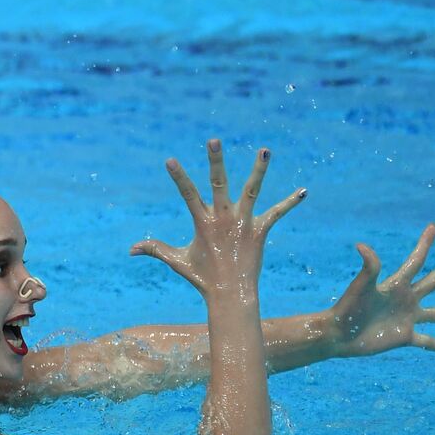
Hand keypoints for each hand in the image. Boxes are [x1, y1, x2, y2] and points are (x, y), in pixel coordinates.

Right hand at [130, 139, 305, 301]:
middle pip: (218, 183)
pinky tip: (304, 191)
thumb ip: (155, 249)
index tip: (171, 160)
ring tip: (265, 150)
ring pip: (252, 190)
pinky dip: (290, 203)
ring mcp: (243, 223)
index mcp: (202, 222)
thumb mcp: (176, 261)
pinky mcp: (260, 231)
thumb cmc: (202, 278)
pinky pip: (277, 213)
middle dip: (215, 161)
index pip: (187, 194)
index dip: (179, 177)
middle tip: (214, 140)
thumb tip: (130, 249)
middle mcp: (222, 218)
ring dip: (259, 170)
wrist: (230, 294)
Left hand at [325, 224, 434, 355]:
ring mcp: (406, 318)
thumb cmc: (347, 308)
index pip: (416, 260)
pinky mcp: (404, 337)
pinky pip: (427, 341)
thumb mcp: (361, 286)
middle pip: (433, 281)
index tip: (433, 226)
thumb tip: (361, 245)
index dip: (424, 243)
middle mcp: (405, 299)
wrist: (338, 334)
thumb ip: (368, 268)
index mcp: (396, 285)